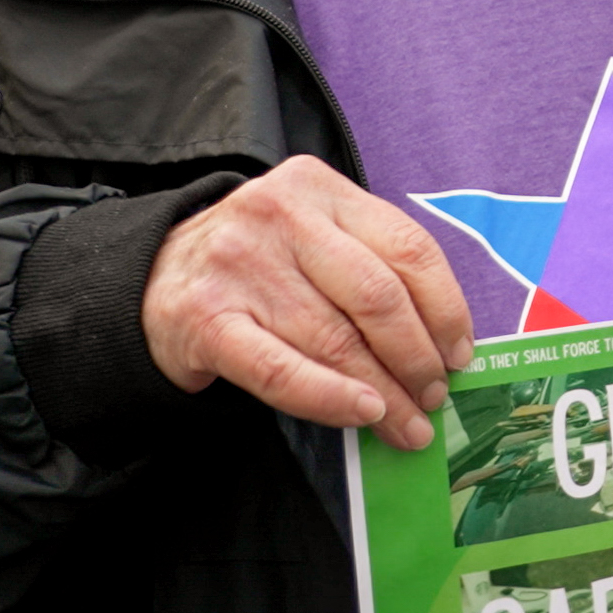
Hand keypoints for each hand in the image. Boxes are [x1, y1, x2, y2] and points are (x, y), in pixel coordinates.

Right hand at [141, 156, 474, 451]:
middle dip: (417, 358)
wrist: (152, 278)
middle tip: (434, 397)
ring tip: (407, 424)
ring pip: (336, 340)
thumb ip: (370, 269)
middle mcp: (280, 215)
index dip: (445, 308)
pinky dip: (330, 398)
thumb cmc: (257, 263)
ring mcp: (239, 266)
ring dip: (383, 393)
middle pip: (378, 297)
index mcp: (319, 188)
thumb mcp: (313, 236)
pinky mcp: (206, 320)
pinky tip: (362, 414)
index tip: (460, 353)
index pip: (408, 248)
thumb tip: (442, 345)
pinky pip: (283, 371)